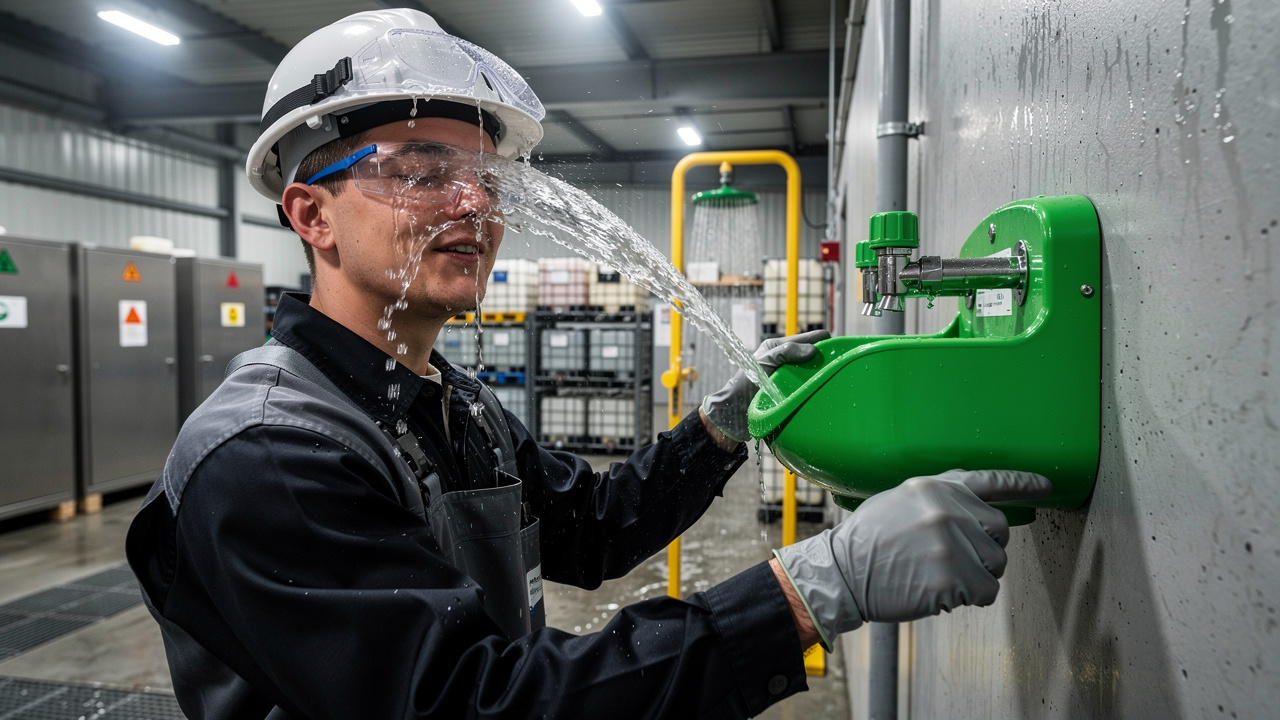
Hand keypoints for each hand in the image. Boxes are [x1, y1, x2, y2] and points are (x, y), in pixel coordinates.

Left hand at [700, 329, 829, 442]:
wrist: (732, 414)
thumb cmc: (743, 385)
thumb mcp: (763, 363)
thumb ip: (786, 352)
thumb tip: (813, 350)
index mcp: (777, 347)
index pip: (807, 338)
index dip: (823, 341)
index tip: (839, 347)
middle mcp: (784, 360)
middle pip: (812, 355)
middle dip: (825, 358)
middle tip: (841, 365)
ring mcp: (788, 377)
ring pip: (812, 372)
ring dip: (821, 374)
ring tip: (837, 378)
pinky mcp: (789, 393)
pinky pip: (807, 387)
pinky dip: (815, 388)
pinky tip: (824, 392)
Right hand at [773, 470, 1051, 648]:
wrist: (842, 572)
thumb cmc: (868, 540)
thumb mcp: (900, 500)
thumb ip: (939, 499)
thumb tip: (974, 510)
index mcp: (936, 488)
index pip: (990, 482)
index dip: (1022, 483)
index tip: (1046, 486)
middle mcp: (949, 511)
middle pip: (999, 531)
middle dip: (983, 547)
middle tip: (949, 558)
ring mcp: (952, 545)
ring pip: (996, 565)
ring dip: (976, 576)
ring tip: (937, 574)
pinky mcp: (952, 578)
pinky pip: (986, 593)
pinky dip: (969, 598)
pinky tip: (940, 592)